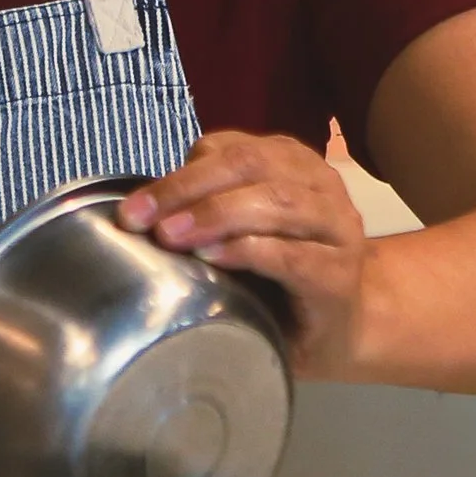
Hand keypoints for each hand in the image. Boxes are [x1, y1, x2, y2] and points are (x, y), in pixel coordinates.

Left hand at [117, 130, 368, 375]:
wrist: (341, 327)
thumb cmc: (277, 274)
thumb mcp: (239, 228)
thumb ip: (205, 204)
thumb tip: (143, 206)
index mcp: (293, 163)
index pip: (233, 149)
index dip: (179, 173)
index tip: (134, 208)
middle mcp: (322, 186)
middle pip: (252, 166)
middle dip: (189, 189)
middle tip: (143, 219)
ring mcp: (337, 231)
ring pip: (278, 203)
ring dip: (216, 215)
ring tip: (171, 236)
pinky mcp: (339, 276)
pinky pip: (293, 256)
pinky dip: (249, 251)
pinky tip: (214, 258)